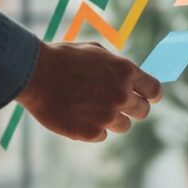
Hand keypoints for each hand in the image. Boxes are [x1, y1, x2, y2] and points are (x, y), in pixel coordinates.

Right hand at [16, 41, 161, 141]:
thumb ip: (118, 66)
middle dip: (134, 108)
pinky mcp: (89, 133)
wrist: (33, 74)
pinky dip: (94, 128)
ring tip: (94, 108)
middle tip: (119, 104)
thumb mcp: (97, 51)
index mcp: (126, 72)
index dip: (152, 95)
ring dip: (114, 119)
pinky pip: (102, 135)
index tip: (149, 97)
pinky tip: (79, 116)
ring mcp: (106, 116)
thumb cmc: (63, 58)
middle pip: (143, 111)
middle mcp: (121, 95)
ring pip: (124, 126)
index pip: (154, 90)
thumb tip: (131, 77)